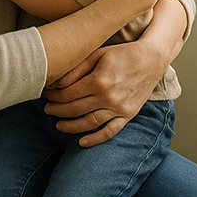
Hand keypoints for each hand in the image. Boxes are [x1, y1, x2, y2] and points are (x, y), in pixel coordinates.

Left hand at [43, 39, 163, 146]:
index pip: (68, 94)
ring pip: (89, 123)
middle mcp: (109, 98)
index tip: (45, 94)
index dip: (53, 96)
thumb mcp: (96, 54)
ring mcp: (120, 109)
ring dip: (71, 126)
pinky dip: (96, 139)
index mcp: (98, 81)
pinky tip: (82, 142)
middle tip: (46, 109)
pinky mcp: (128, 115)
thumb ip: (76, 69)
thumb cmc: (121, 54)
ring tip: (58, 125)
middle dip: (57, 110)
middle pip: (75, 109)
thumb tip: (56, 83)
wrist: (151, 60)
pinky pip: (111, 131)